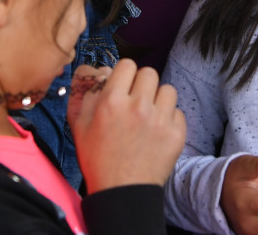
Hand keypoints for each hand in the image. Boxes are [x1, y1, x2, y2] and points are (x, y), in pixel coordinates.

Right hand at [73, 59, 185, 191]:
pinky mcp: (177, 133)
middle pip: (149, 73)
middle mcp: (138, 106)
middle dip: (142, 84)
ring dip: (158, 99)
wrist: (122, 192)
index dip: (125, 75)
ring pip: (167, 89)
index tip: (124, 86)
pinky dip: (170, 119)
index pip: (127, 65)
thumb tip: (99, 71)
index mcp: (112, 101)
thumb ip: (86, 94)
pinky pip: (178, 111)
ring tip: (149, 116)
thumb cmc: (98, 161)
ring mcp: (160, 119)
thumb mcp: (79, 126)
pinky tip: (158, 132)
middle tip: (136, 101)